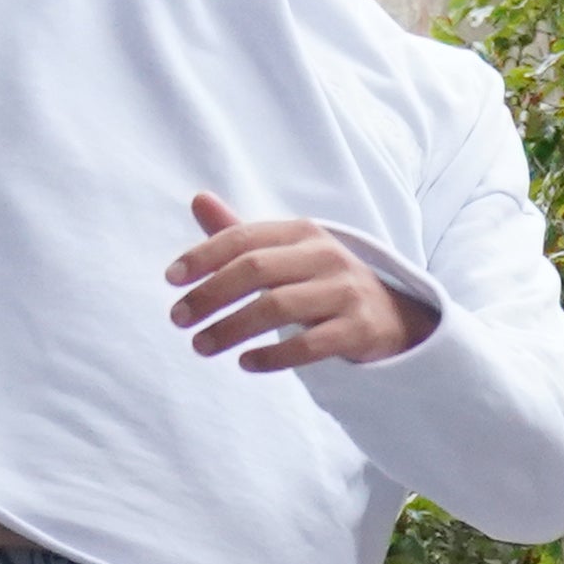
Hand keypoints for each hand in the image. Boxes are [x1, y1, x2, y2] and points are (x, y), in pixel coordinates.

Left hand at [167, 193, 437, 371]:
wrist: (393, 319)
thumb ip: (241, 234)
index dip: (203, 256)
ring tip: (201, 346)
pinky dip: (273, 356)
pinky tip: (246, 363)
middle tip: (178, 319)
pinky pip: (309, 345)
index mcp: (303, 232)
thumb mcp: (287, 255)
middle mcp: (326, 256)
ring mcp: (346, 292)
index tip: (171, 280)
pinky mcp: (360, 329)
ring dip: (231, 329)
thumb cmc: (324, 284)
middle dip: (210, 295)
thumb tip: (197, 199)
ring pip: (277, 307)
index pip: (244, 238)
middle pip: (256, 270)